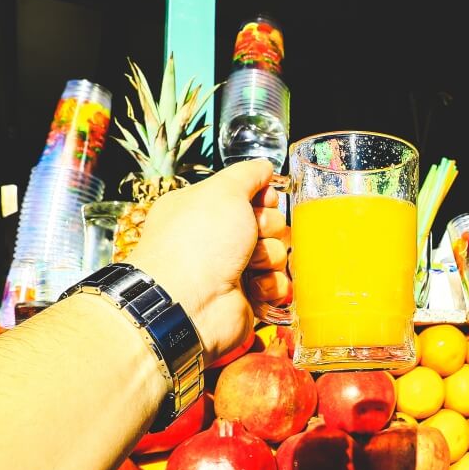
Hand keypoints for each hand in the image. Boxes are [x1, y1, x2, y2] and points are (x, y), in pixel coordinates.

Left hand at [129, 159, 289, 361]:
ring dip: (269, 258)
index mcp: (205, 209)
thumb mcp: (222, 191)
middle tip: (250, 236)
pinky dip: (271, 286)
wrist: (190, 302)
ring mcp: (233, 268)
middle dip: (267, 229)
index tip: (261, 202)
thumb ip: (247, 174)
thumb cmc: (198, 243)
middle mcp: (217, 238)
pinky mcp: (248, 296)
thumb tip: (264, 167)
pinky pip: (278, 284)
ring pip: (277, 254)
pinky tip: (254, 288)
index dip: (262, 198)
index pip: (250, 195)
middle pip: (269, 223)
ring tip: (247, 266)